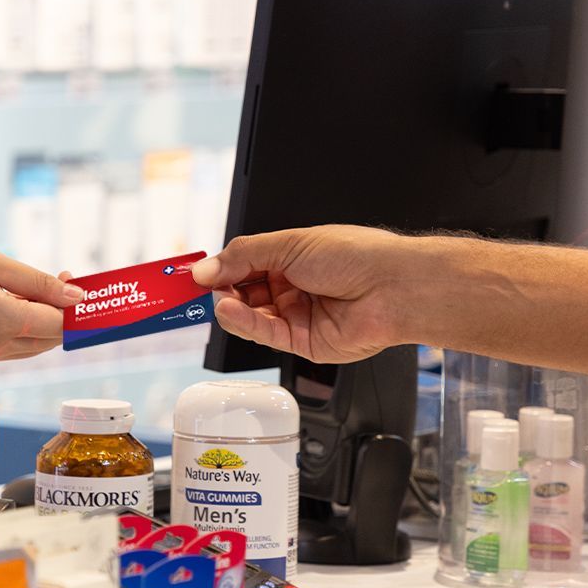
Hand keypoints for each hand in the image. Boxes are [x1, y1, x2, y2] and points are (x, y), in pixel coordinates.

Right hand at [192, 225, 414, 363]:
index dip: (221, 268)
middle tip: (197, 287)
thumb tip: (206, 268)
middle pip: (244, 293)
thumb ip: (243, 256)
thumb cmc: (356, 255)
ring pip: (251, 316)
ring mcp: (299, 316)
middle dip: (221, 289)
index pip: (245, 265)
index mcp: (293, 258)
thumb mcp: (289, 244)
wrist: (392, 287)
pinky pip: (266, 335)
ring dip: (231, 307)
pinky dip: (245, 323)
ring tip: (218, 297)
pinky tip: (230, 310)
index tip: (195, 271)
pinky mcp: (304, 343)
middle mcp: (295, 288)